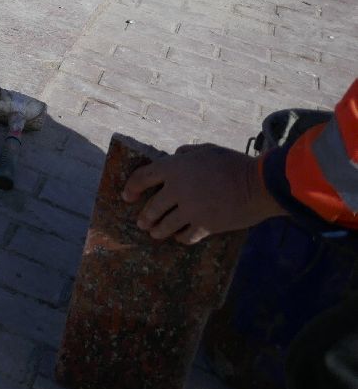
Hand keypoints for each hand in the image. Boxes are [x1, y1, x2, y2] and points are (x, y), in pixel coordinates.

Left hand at [121, 143, 283, 244]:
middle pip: (152, 207)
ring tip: (155, 233)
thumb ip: (186, 154)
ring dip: (158, 230)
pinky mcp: (205, 226)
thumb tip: (175, 156)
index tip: (127, 196)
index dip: (131, 188)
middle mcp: (177, 189)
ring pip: (165, 225)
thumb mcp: (206, 150)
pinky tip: (180, 238)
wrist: (259, 184)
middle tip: (142, 222)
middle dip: (144, 217)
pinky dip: (181, 238)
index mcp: (174, 168)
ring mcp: (190, 209)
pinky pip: (186, 236)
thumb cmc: (233, 164)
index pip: (142, 178)